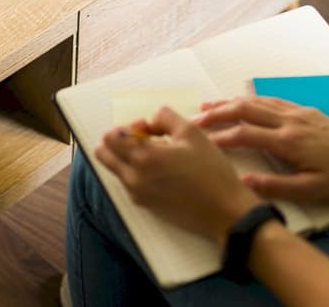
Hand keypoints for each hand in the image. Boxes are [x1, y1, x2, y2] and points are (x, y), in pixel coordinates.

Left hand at [96, 107, 261, 243]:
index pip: (110, 137)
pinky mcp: (145, 206)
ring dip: (130, 157)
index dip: (129, 126)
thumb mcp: (191, 132)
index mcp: (143, 157)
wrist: (224, 212)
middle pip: (104, 153)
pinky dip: (138, 172)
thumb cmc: (211, 171)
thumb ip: (164, 117)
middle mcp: (133, 177)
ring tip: (160, 156)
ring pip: (116, 168)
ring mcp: (137, 194)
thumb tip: (150, 120)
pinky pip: (129, 183)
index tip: (151, 129)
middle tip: (148, 140)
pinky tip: (165, 172)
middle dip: (121, 141)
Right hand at [195, 97, 328, 204]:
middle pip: (245, 109)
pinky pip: (271, 100)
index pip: (244, 134)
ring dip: (230, 103)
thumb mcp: (312, 191)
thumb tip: (244, 182)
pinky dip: (251, 99)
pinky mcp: (306, 111)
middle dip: (217, 112)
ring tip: (208, 106)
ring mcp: (298, 112)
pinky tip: (244, 102)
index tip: (199, 140)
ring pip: (257, 101)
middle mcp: (289, 121)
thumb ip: (276, 186)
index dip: (219, 137)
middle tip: (194, 118)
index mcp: (288, 141)